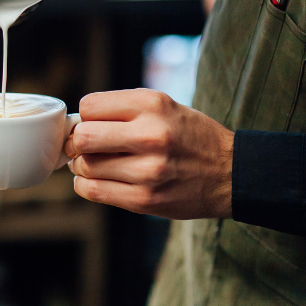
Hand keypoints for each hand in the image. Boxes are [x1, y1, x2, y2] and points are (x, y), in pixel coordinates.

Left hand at [66, 89, 233, 218]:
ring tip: (96, 163)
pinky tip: (98, 180)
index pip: (89, 106)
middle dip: (76, 142)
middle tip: (84, 146)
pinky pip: (94, 191)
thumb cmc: (190, 136)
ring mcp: (148, 171)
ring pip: (85, 167)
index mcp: (153, 105)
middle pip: (82, 137)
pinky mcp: (145, 200)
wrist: (231, 173)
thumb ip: (122, 109)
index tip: (92, 124)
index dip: (85, 116)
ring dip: (82, 166)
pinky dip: (86, 185)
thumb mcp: (164, 106)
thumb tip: (74, 125)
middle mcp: (150, 135)